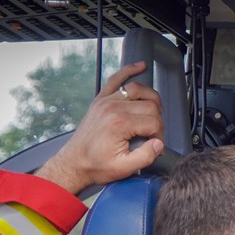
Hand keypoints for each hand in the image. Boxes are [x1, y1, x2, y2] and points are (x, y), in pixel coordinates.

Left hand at [36, 62, 164, 193]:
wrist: (75, 162)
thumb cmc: (96, 165)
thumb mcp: (124, 168)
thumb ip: (145, 156)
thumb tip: (159, 144)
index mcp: (119, 123)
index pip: (154, 121)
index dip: (159, 135)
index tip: (154, 144)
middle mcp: (113, 107)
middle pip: (150, 105)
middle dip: (157, 120)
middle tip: (152, 134)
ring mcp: (106, 101)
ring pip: (139, 89)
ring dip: (152, 98)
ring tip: (154, 112)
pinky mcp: (101, 100)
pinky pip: (116, 79)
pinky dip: (128, 70)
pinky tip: (139, 66)